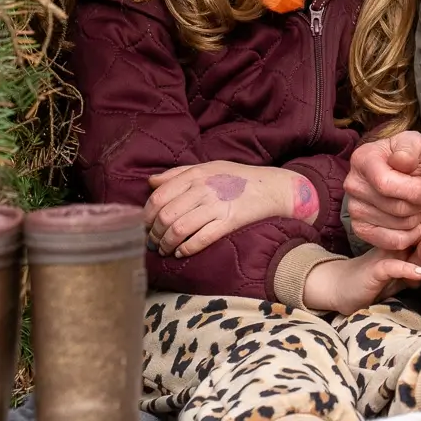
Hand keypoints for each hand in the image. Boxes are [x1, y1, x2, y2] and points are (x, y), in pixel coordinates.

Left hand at [144, 162, 317, 257]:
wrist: (274, 187)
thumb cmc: (239, 178)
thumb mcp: (209, 167)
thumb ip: (179, 173)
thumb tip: (151, 182)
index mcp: (196, 175)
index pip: (159, 197)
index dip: (147, 215)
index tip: (146, 225)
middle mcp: (203, 189)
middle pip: (166, 216)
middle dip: (155, 233)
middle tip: (153, 242)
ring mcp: (216, 206)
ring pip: (179, 229)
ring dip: (167, 244)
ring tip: (165, 250)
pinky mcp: (229, 222)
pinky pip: (201, 239)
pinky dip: (187, 249)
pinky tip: (181, 253)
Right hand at [300, 249, 420, 312]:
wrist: (340, 288)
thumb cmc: (371, 282)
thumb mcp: (398, 276)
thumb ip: (414, 272)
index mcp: (398, 241)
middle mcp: (391, 244)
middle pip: (417, 232)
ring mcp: (383, 255)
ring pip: (406, 244)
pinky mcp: (375, 270)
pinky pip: (393, 266)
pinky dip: (407, 268)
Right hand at [342, 131, 420, 250]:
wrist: (396, 174)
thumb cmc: (405, 158)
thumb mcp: (412, 144)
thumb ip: (410, 148)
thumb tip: (402, 160)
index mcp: (362, 160)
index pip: (386, 184)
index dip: (414, 191)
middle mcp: (352, 184)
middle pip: (395, 207)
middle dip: (418, 206)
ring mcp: (354, 208)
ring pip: (396, 225)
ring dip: (415, 219)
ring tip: (416, 208)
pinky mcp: (360, 228)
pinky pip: (390, 241)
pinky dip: (408, 236)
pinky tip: (412, 224)